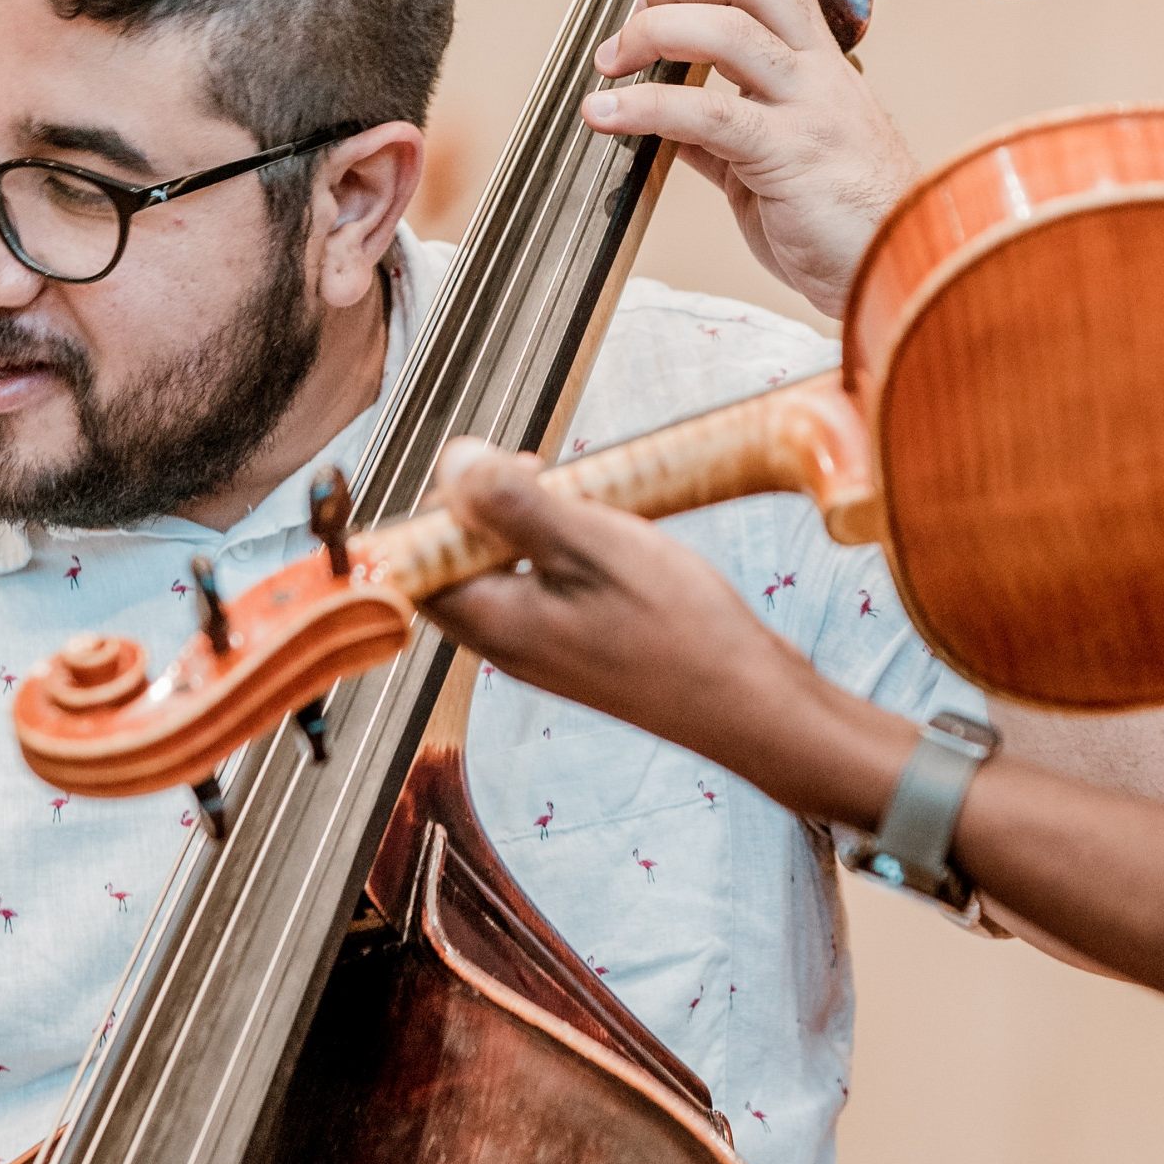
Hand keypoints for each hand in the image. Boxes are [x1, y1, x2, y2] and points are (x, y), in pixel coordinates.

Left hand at [422, 439, 895, 824]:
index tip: (498, 470)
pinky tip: (613, 537)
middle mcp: (504, 643)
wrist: (748, 702)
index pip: (416, 559)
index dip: (442, 502)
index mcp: (490, 623)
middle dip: (492, 506)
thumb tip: (451, 460)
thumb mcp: (589, 544)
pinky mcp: (579, 648)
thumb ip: (510, 504)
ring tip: (589, 504)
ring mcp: (543, 650)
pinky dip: (567, 551)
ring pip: (506, 569)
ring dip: (536, 524)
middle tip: (550, 477)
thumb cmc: (676, 626)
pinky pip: (546, 587)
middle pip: (458, 560)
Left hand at [581, 0, 919, 320]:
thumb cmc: (843, 222)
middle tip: (627, 21)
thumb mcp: (774, 159)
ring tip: (609, 65)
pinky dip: (646, 106)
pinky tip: (606, 115)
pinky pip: (710, 114)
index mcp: (816, 57)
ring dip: (652, 33)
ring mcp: (809, 108)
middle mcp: (817, 68)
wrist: (904, 274)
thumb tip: (660, 116)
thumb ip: (720, 130)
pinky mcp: (791, 157)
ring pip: (729, 29)